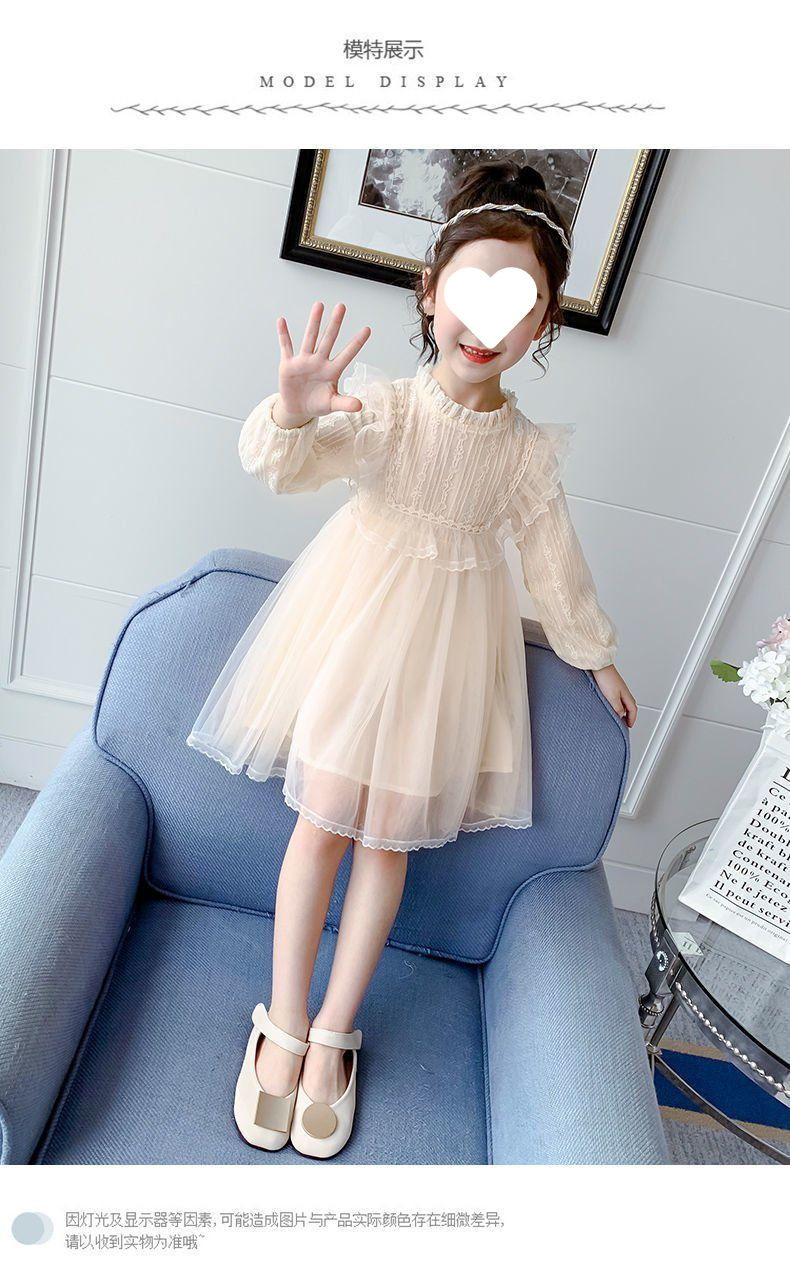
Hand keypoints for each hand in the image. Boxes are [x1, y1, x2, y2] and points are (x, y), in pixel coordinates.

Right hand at [274, 301, 371, 425]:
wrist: (298, 409)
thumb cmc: (317, 404)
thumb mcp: (332, 405)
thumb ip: (345, 404)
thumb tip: (360, 406)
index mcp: (332, 370)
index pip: (347, 354)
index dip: (356, 343)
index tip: (367, 329)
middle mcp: (319, 361)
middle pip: (328, 339)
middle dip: (335, 323)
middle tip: (342, 306)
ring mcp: (304, 361)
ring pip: (310, 338)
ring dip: (314, 322)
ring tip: (319, 305)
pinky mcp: (289, 364)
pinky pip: (286, 347)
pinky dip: (283, 334)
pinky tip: (282, 321)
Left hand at [591, 664, 636, 726]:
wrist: (599, 665)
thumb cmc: (606, 678)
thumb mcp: (612, 697)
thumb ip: (617, 708)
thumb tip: (621, 716)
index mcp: (626, 695)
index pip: (633, 710)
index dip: (632, 719)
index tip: (629, 726)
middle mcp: (623, 692)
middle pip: (629, 706)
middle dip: (628, 715)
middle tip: (623, 723)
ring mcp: (617, 688)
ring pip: (622, 702)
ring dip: (620, 710)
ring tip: (615, 716)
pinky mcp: (610, 685)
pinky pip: (615, 698)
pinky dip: (614, 704)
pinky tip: (608, 705)